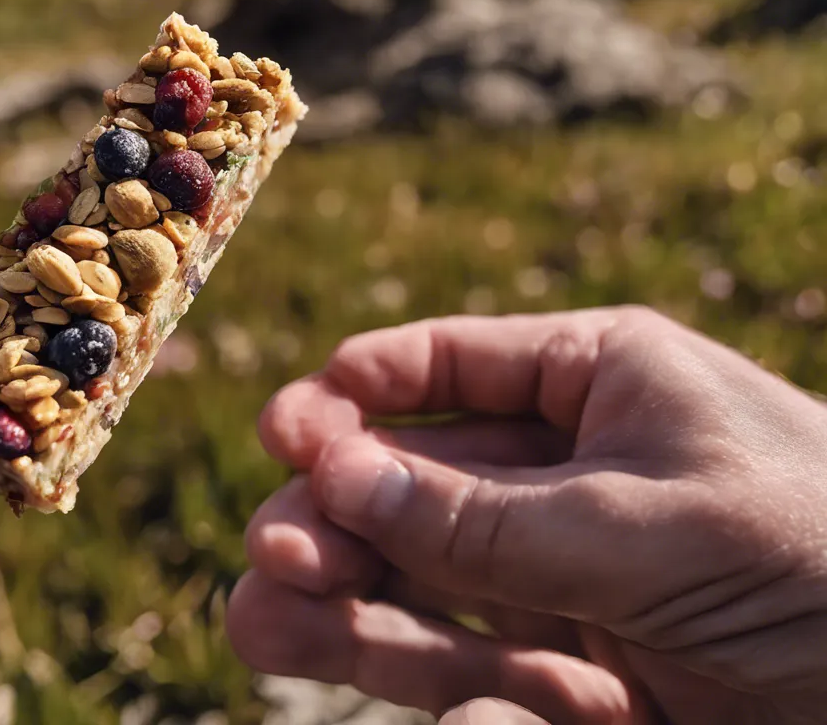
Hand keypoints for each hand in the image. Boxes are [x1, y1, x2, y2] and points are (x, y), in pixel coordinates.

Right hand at [228, 308, 826, 724]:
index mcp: (603, 378)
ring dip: (349, 593)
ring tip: (258, 617)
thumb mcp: (652, 523)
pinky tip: (340, 655)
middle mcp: (574, 462)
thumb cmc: (822, 557)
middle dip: (345, 509)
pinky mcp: (586, 663)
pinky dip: (408, 660)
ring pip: (433, 571)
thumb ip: (489, 515)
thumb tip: (339, 472)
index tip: (284, 430)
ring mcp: (574, 565)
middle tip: (275, 548)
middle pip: (426, 476)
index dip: (359, 391)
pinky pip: (476, 653)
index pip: (451, 365)